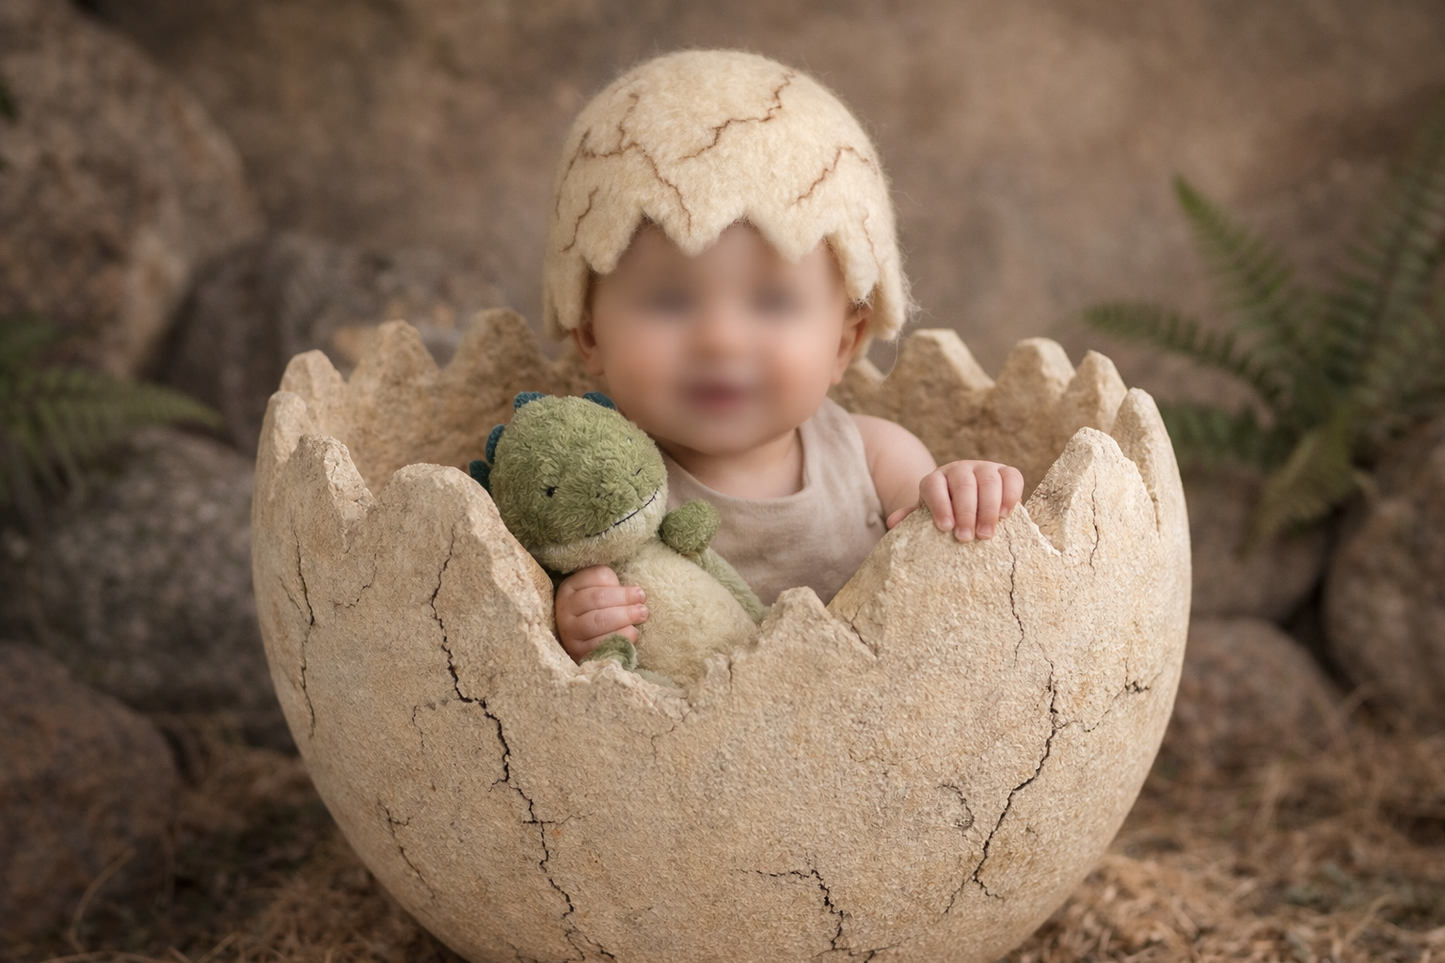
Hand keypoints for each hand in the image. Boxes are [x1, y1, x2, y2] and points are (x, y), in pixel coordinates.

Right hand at [553, 565, 649, 661]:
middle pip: (597, 598)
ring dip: (624, 617)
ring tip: (641, 616)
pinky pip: (600, 643)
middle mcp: (564, 608)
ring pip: (598, 620)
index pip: (597, 577)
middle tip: (643, 606)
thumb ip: (613, 587)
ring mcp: (568, 631)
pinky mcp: (576, 651)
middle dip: (625, 600)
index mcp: (570, 587)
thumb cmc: (600, 612)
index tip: (638, 591)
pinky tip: (632, 633)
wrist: (586, 643)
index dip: (619, 584)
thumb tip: (636, 594)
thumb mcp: (602, 592)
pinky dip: (619, 637)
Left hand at [886, 460, 1024, 540]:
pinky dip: (1011, 494)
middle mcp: (959, 470)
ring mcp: (984, 468)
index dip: (940, 506)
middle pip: (963, 484)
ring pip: (988, 480)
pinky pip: (1011, 477)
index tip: (945, 528)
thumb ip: (912, 517)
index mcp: (936, 479)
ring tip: (987, 534)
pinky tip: (1007, 514)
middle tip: (967, 538)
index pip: (934, 487)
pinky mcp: (1006, 472)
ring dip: (988, 508)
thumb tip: (893, 522)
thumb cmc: (946, 511)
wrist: (971, 499)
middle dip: (965, 512)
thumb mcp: (928, 514)